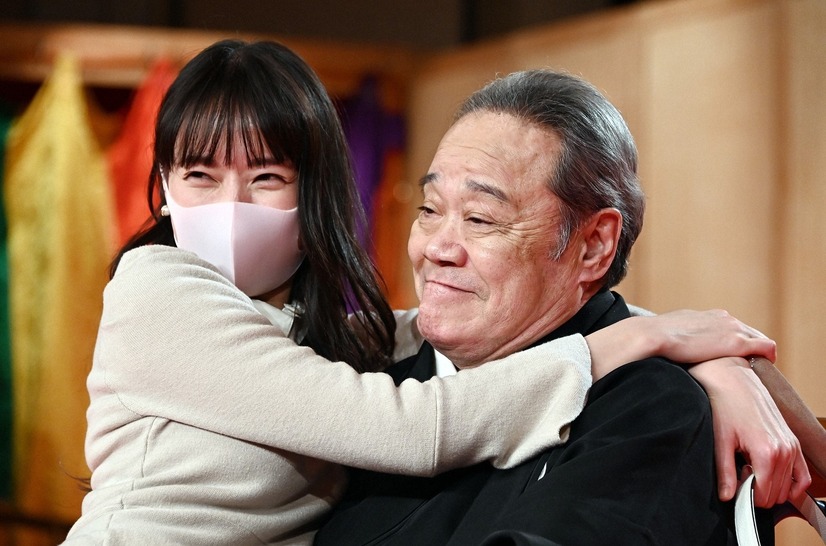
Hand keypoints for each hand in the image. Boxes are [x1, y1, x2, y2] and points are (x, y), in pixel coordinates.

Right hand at [641, 309, 776, 362]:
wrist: (652, 336)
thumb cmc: (654, 340)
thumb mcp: (671, 336)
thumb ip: (681, 340)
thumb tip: (673, 354)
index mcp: (707, 316)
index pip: (731, 327)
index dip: (735, 342)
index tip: (732, 357)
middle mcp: (723, 318)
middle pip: (748, 332)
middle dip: (751, 347)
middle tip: (748, 366)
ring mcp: (731, 328)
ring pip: (758, 338)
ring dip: (759, 353)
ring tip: (757, 370)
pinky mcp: (736, 342)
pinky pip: (764, 347)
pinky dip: (767, 356)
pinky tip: (765, 368)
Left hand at [688, 357, 809, 506]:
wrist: (732, 381)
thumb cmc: (724, 407)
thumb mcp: (720, 442)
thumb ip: (725, 473)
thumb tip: (727, 497)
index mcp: (767, 453)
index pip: (764, 496)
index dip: (746, 495)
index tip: (733, 480)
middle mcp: (785, 451)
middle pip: (776, 494)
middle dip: (757, 489)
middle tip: (739, 471)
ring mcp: (792, 445)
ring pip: (788, 487)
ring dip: (769, 483)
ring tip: (749, 465)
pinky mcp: (793, 440)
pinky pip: (802, 474)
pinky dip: (790, 482)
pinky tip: (769, 473)